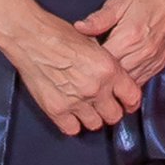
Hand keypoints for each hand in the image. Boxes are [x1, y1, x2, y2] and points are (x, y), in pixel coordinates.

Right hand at [7, 13, 142, 136]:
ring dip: (92, 117)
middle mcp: (96, 88)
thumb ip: (106, 63)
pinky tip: (71, 111)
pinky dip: (73, 122)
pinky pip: (72, 129)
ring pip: (95, 125)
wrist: (32, 38)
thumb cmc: (59, 34)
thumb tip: (114, 76)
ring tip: (86, 106)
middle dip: (111, 110)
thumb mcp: (93, 41)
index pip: (132, 96)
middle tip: (104, 104)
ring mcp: (76, 101)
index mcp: (108, 68)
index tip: (126, 101)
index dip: (130, 100)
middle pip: (114, 116)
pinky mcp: (57, 110)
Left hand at [73, 0, 164, 84]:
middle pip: (114, 77)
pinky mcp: (159, 64)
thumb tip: (79, 28)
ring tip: (103, 76)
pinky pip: (141, 82)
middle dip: (101, 76)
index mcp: (128, 37)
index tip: (81, 59)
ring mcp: (152, 60)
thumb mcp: (119, 1)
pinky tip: (121, 75)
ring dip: (115, 82)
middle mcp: (141, 53)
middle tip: (88, 71)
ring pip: (127, 84)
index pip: (102, 62)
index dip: (89, 63)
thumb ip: (98, 18)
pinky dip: (129, 81)